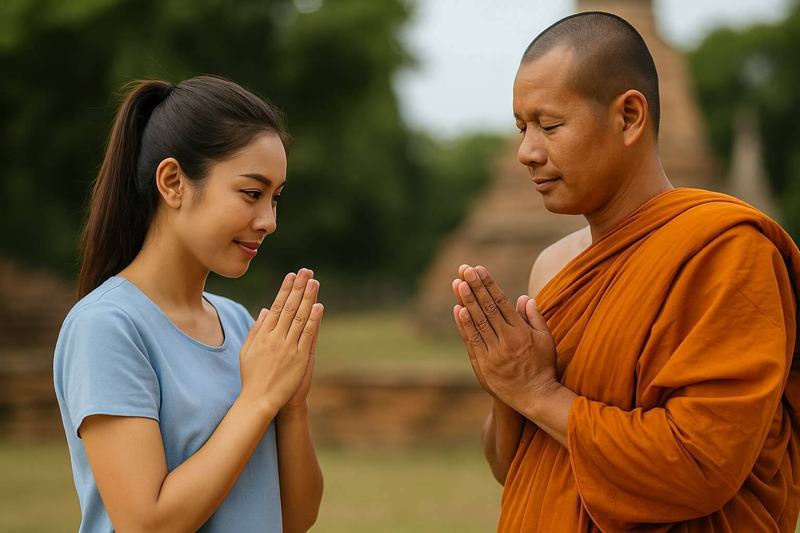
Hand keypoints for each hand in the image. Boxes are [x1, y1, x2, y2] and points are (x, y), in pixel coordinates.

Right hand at [239, 268, 323, 415]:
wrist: (259, 399)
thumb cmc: (252, 376)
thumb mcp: (248, 350)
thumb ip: (257, 329)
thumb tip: (266, 310)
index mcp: (264, 334)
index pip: (277, 306)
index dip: (285, 289)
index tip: (291, 275)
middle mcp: (276, 337)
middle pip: (290, 307)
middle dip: (299, 287)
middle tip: (306, 271)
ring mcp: (289, 347)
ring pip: (300, 317)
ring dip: (308, 298)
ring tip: (314, 282)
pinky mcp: (300, 358)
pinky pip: (308, 335)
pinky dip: (314, 320)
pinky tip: (318, 306)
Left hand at [451, 265, 557, 412]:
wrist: (535, 397)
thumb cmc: (543, 367)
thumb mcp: (546, 340)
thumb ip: (535, 318)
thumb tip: (524, 298)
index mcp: (521, 332)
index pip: (501, 302)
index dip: (489, 285)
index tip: (479, 269)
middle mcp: (506, 340)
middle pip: (487, 308)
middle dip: (475, 287)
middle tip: (465, 269)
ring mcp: (493, 352)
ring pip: (478, 322)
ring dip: (467, 301)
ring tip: (458, 283)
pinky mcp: (483, 364)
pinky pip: (472, 341)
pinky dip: (464, 326)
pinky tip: (458, 310)